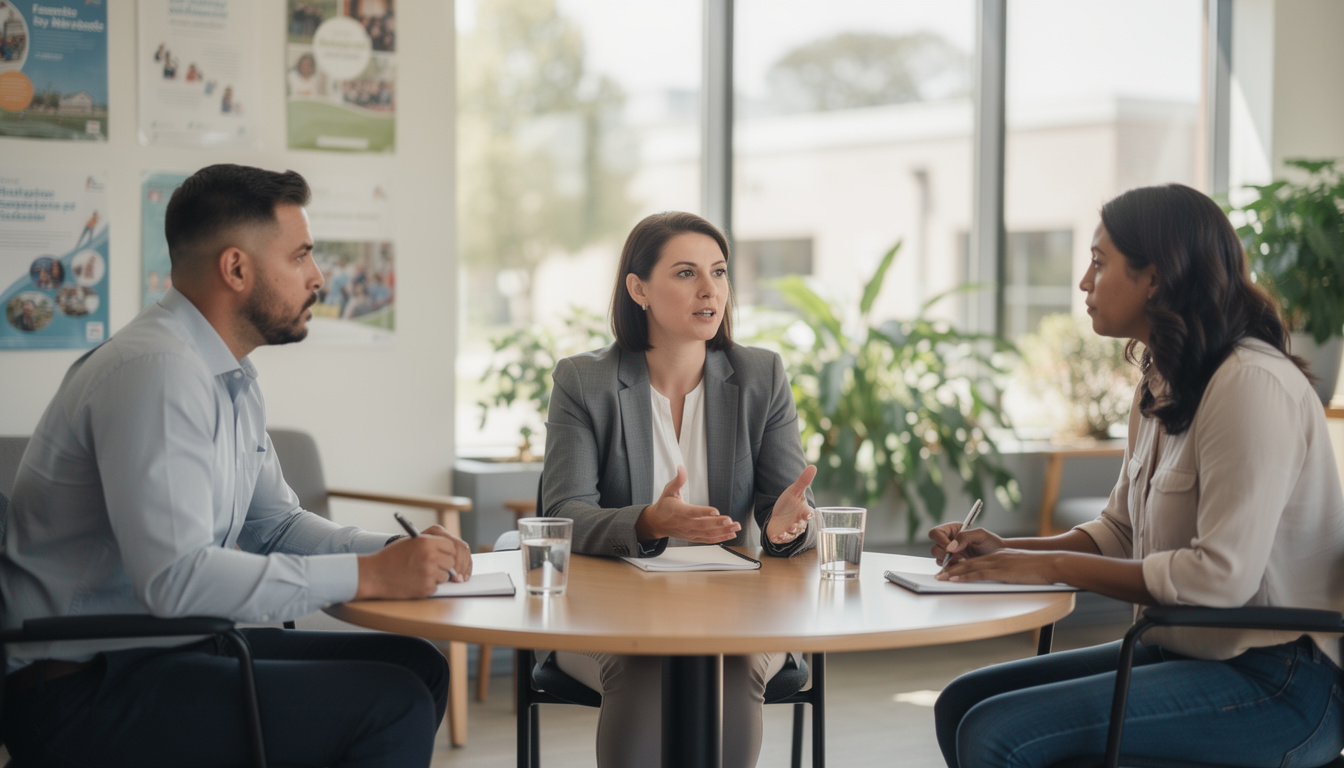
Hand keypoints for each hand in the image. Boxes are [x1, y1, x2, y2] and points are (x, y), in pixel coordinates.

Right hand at [356, 532, 472, 598]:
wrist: (374, 574)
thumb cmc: (390, 557)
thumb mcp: (410, 542)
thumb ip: (429, 543)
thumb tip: (447, 550)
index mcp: (427, 542)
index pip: (451, 547)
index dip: (447, 552)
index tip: (442, 555)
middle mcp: (431, 557)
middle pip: (451, 562)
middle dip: (443, 565)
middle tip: (431, 566)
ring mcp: (429, 574)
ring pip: (445, 576)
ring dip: (436, 576)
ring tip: (419, 573)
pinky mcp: (425, 588)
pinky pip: (435, 587)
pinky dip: (427, 586)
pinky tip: (414, 582)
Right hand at [636, 466, 740, 542]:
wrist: (656, 523)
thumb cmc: (664, 506)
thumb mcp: (668, 490)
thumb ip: (678, 480)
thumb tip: (681, 468)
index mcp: (679, 511)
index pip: (693, 512)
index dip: (704, 512)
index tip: (716, 511)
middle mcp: (685, 524)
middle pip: (704, 525)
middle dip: (718, 524)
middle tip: (731, 521)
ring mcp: (690, 532)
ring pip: (708, 534)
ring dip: (723, 531)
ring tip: (735, 527)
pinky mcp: (693, 537)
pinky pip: (708, 540)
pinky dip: (720, 538)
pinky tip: (730, 535)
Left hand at [765, 465, 815, 543]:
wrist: (779, 514)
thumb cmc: (790, 503)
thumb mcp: (795, 491)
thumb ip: (803, 481)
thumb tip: (813, 466)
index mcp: (803, 511)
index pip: (808, 512)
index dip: (808, 513)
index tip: (808, 512)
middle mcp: (799, 522)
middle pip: (800, 526)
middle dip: (797, 525)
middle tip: (794, 524)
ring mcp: (790, 530)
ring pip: (792, 534)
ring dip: (789, 533)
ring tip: (785, 530)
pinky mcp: (781, 535)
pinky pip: (781, 539)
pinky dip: (779, 539)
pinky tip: (775, 537)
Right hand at [928, 523, 1004, 566]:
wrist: (999, 558)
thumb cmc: (991, 543)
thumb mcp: (980, 535)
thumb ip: (965, 536)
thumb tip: (950, 547)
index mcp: (952, 530)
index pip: (936, 533)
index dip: (940, 540)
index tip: (950, 548)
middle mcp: (948, 542)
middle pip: (934, 548)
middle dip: (945, 555)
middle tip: (959, 558)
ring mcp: (950, 555)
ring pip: (938, 559)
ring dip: (949, 563)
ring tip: (964, 562)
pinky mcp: (953, 566)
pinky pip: (945, 569)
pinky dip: (952, 570)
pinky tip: (962, 569)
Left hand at [937, 548, 1061, 584]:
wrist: (1051, 564)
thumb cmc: (1040, 569)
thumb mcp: (1020, 567)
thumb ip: (1009, 571)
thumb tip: (1005, 578)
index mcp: (999, 556)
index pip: (976, 560)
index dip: (961, 565)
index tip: (950, 571)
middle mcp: (995, 557)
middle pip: (968, 562)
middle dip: (951, 569)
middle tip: (939, 575)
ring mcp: (998, 563)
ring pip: (969, 567)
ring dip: (953, 573)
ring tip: (941, 578)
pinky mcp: (1001, 571)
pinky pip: (979, 573)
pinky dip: (965, 576)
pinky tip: (956, 580)